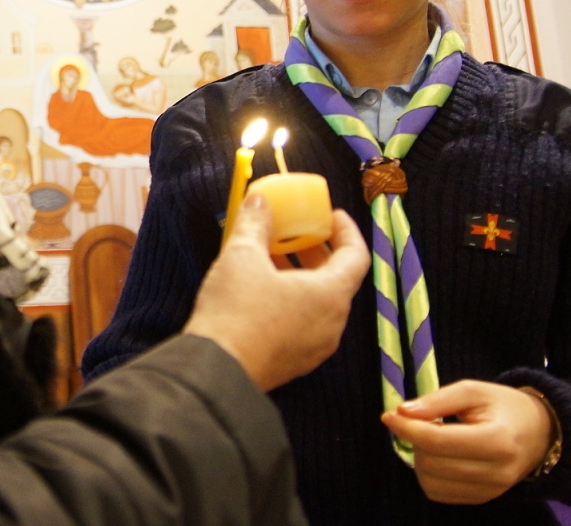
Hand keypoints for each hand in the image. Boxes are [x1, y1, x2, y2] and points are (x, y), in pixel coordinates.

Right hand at [182, 193, 368, 390]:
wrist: (214, 370)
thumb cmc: (235, 310)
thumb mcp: (242, 255)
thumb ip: (256, 223)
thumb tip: (260, 201)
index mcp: (330, 295)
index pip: (356, 256)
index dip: (346, 230)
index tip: (331, 215)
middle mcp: (331, 325)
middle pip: (337, 279)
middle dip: (317, 251)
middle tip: (296, 232)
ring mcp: (314, 349)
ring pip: (318, 303)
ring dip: (300, 276)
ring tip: (270, 257)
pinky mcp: (294, 363)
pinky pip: (303, 324)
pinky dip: (291, 300)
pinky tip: (260, 289)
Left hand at [380, 380, 552, 503]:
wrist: (540, 433)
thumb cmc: (504, 406)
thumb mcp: (473, 391)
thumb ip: (438, 400)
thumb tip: (402, 411)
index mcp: (498, 441)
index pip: (439, 441)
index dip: (408, 428)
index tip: (389, 415)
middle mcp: (496, 473)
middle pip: (432, 463)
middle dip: (416, 441)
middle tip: (425, 421)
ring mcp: (490, 491)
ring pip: (431, 483)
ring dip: (421, 458)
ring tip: (435, 437)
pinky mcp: (482, 500)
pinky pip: (439, 494)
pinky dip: (430, 474)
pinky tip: (441, 455)